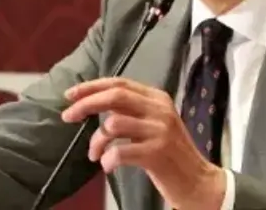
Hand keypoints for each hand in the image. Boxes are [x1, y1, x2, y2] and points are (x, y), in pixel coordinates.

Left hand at [62, 77, 226, 209]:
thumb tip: (93, 105)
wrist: (198, 181)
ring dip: (96, 141)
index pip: (119, 83)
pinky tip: (107, 165)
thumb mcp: (154, 124)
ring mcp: (160, 130)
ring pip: (113, 124)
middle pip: (115, 97)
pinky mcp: (157, 153)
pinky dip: (107, 159)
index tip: (70, 95)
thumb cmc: (170, 153)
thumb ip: (131, 112)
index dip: (91, 87)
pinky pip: (120, 151)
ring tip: (95, 154)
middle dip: (86, 104)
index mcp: (157, 98)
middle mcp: (160, 109)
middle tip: (67, 116)